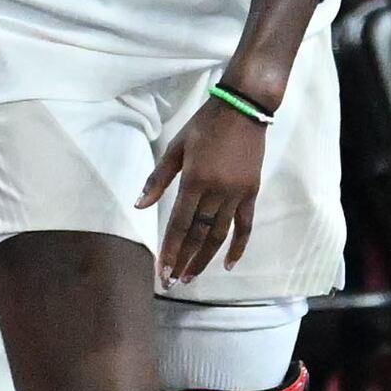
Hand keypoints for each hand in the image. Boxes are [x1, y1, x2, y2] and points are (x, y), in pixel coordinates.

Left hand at [138, 95, 267, 281]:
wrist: (243, 109)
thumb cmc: (204, 125)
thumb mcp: (176, 147)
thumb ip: (158, 178)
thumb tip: (139, 205)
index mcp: (194, 181)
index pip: (179, 224)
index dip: (170, 250)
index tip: (162, 272)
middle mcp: (216, 192)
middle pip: (198, 235)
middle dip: (183, 260)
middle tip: (173, 282)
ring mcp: (236, 195)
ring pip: (219, 235)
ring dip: (205, 258)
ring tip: (191, 276)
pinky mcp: (251, 193)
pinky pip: (245, 225)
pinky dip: (238, 246)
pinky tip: (229, 264)